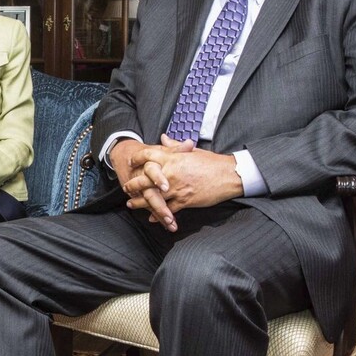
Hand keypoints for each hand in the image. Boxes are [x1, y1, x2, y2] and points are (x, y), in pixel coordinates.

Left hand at [124, 134, 242, 230]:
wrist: (228, 175)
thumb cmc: (212, 162)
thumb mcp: (192, 151)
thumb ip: (174, 146)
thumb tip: (162, 138)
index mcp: (173, 158)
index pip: (148, 155)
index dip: (137, 158)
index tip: (131, 162)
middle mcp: (171, 173)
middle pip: (145, 179)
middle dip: (133, 184)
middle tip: (126, 187)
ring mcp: (177, 188)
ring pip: (153, 197)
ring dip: (140, 202)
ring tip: (131, 204)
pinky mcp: (184, 201)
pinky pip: (168, 209)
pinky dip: (158, 214)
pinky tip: (151, 217)